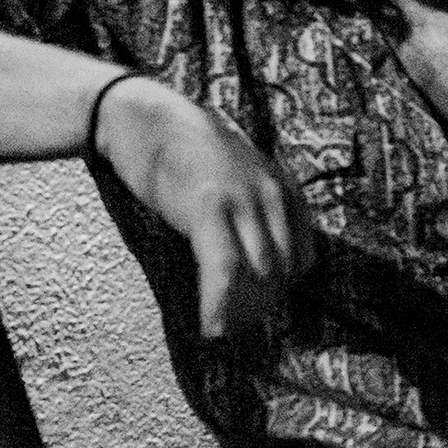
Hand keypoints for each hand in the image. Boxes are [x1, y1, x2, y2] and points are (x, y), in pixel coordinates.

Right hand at [92, 78, 312, 339]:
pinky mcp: (208, 207)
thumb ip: (254, 210)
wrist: (143, 116)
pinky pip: (224, 269)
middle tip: (234, 328)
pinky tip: (209, 327)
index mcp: (284, 189)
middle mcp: (273, 194)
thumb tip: (257, 261)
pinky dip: (218, 304)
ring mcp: (243, 200)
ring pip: (260, 275)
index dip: (282, 289)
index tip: (257, 308)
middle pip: (284, 270)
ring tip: (221, 331)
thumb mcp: (237, 178)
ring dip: (242, 312)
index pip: (303, 255)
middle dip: (262, 306)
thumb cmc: (184, 152)